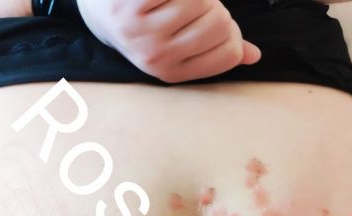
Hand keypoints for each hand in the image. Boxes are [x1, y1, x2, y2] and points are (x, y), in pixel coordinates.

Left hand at [76, 0, 260, 82]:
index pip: (228, 52)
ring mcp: (140, 29)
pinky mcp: (131, 4)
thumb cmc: (147, 24)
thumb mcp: (177, 44)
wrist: (98, 9)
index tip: (213, 22)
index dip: (231, 30)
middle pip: (219, 24)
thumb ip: (215, 49)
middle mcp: (156, 56)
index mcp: (171, 72)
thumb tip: (253, 56)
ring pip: (202, 0)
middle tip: (191, 5)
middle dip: (213, 7)